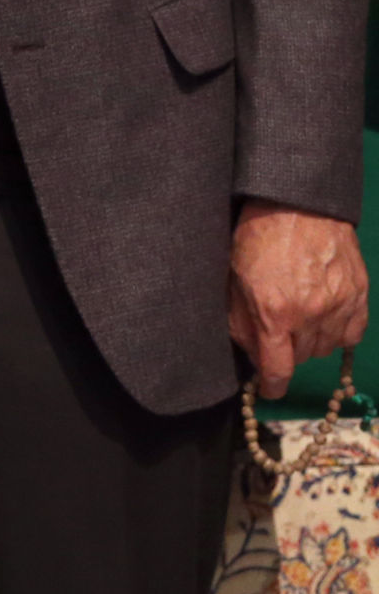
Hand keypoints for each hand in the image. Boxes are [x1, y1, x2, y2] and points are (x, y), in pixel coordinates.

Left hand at [229, 200, 369, 398]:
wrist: (298, 203)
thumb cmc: (257, 235)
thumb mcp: (234, 277)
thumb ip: (240, 320)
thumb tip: (250, 354)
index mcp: (274, 311)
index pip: (277, 368)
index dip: (272, 385)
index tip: (269, 390)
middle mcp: (311, 314)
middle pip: (301, 358)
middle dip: (286, 350)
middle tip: (277, 329)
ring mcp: (339, 306)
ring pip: (326, 348)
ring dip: (310, 341)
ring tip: (299, 317)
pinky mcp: (359, 296)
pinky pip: (351, 335)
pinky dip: (338, 333)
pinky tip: (324, 318)